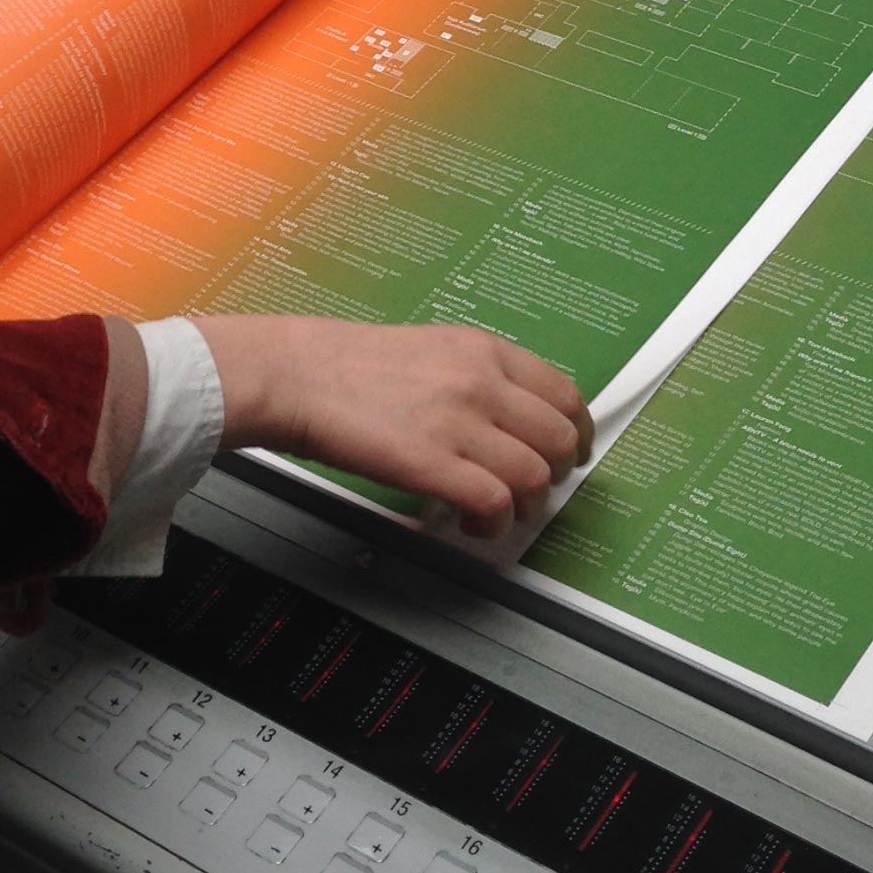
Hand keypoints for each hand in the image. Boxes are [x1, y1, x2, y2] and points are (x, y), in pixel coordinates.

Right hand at [194, 317, 592, 539]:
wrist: (297, 375)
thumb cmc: (348, 365)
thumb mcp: (430, 348)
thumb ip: (477, 376)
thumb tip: (513, 417)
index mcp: (483, 351)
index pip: (563, 394)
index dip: (576, 433)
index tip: (571, 453)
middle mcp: (481, 382)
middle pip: (557, 439)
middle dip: (553, 474)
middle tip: (531, 490)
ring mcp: (459, 422)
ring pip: (533, 477)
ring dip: (522, 506)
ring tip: (495, 513)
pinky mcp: (433, 463)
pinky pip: (494, 503)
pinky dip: (492, 524)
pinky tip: (472, 523)